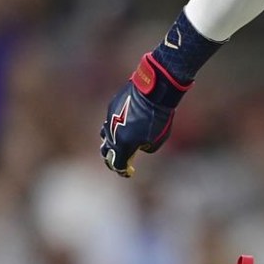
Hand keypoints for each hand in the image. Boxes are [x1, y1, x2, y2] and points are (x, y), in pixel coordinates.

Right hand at [99, 54, 186, 176]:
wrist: (153, 91)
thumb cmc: (158, 117)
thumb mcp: (157, 139)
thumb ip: (146, 148)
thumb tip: (139, 146)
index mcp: (123, 144)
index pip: (117, 163)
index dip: (122, 170)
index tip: (127, 172)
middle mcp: (112, 133)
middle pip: (106, 151)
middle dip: (112, 159)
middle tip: (118, 162)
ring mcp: (110, 118)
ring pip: (105, 135)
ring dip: (110, 142)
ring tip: (117, 144)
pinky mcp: (112, 106)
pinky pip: (110, 120)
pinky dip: (116, 127)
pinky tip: (123, 126)